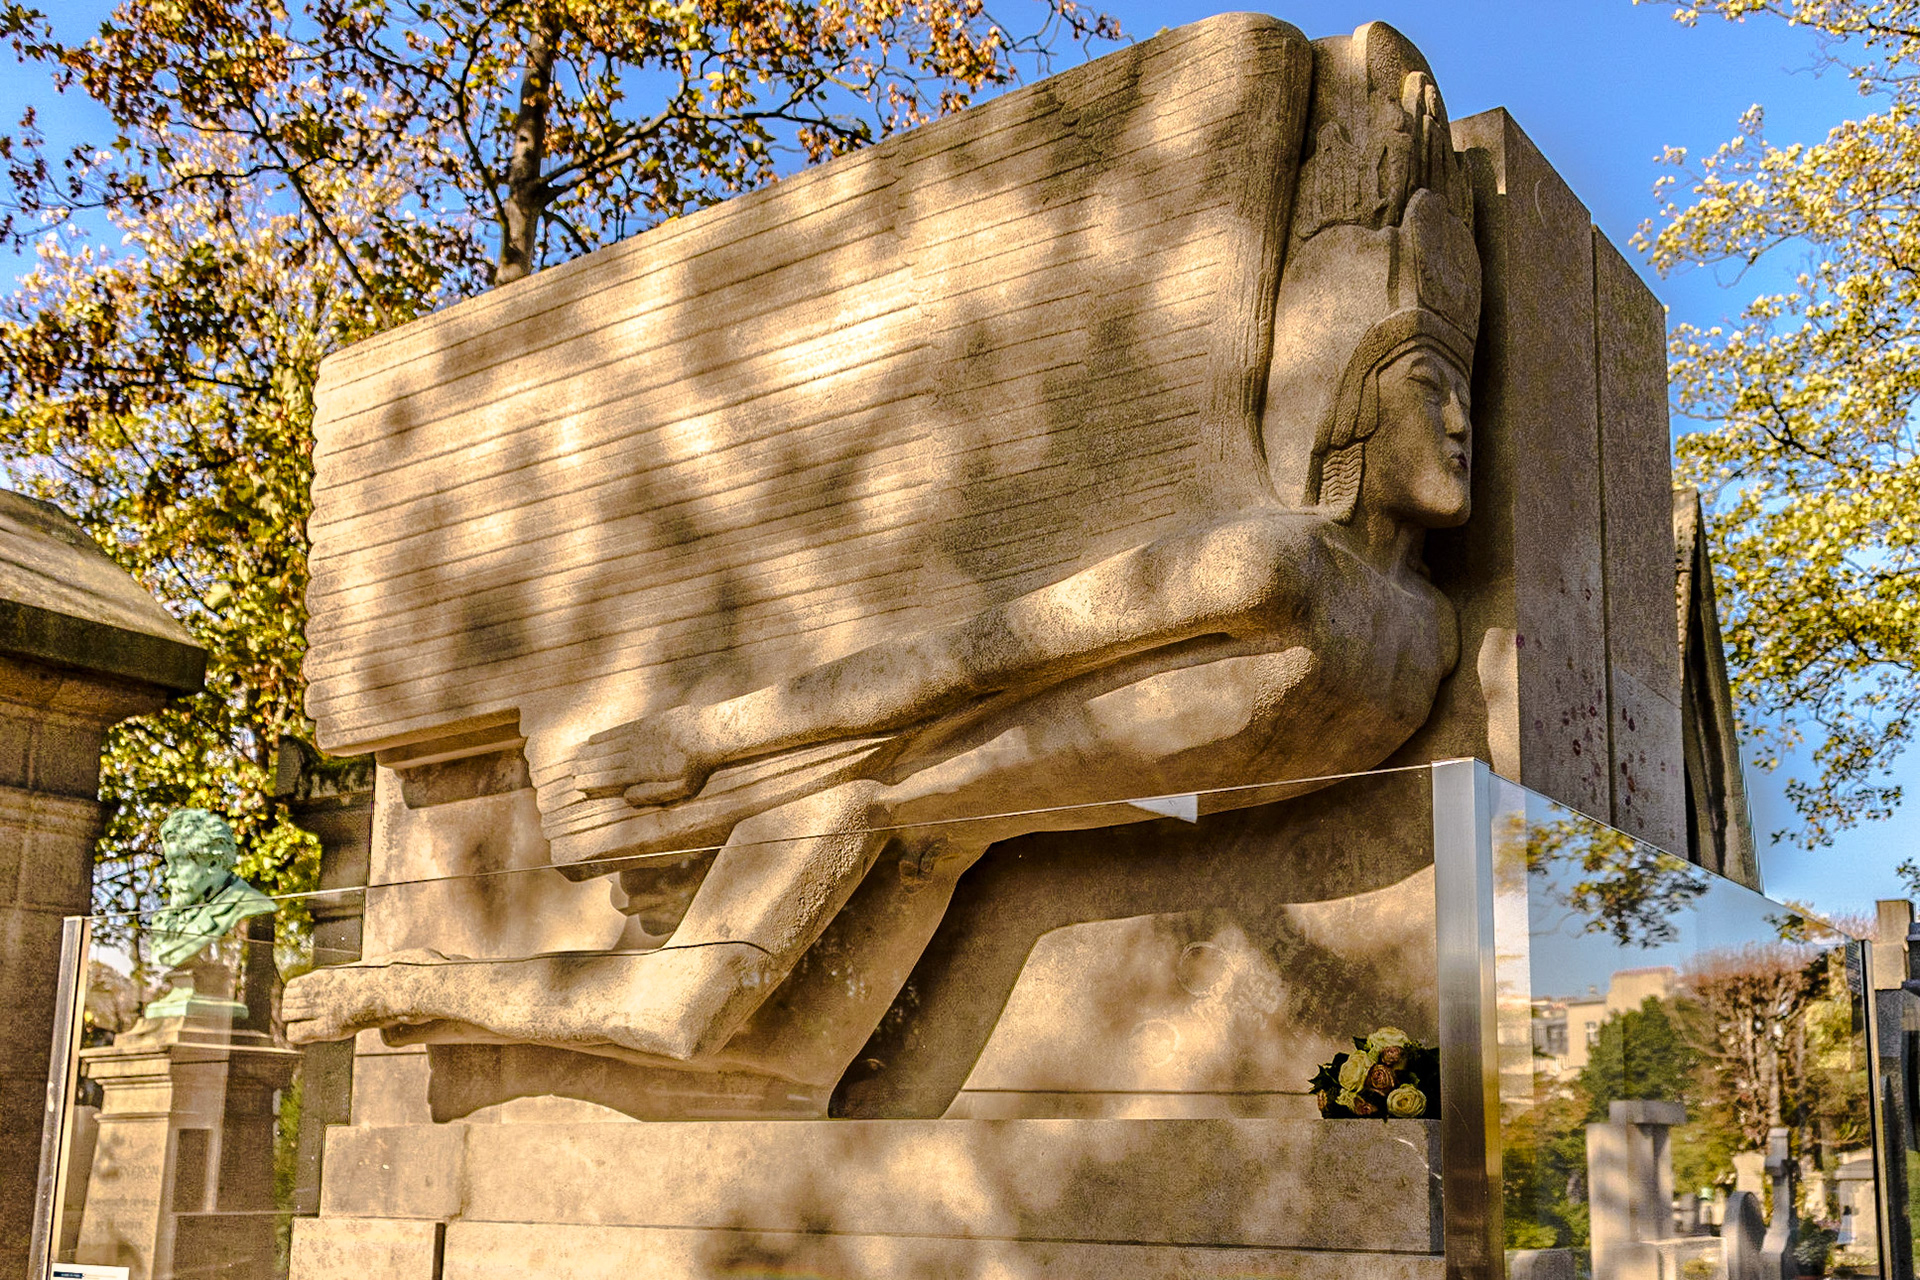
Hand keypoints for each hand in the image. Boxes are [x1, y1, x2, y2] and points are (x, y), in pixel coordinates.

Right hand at [570, 709, 712, 807]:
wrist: (711, 732)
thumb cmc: (698, 767)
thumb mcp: (680, 789)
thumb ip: (652, 794)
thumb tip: (624, 796)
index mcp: (643, 771)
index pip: (611, 778)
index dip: (593, 781)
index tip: (578, 785)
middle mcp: (636, 753)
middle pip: (605, 762)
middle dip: (586, 768)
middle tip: (571, 774)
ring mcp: (640, 737)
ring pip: (608, 747)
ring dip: (590, 754)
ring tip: (576, 759)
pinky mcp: (646, 723)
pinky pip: (619, 730)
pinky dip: (604, 736)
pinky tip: (593, 740)